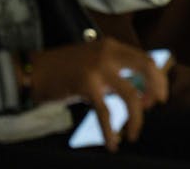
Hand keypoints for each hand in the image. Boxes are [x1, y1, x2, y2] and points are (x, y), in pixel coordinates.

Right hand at [25, 38, 166, 150]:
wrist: (32, 72)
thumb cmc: (62, 69)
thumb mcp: (94, 60)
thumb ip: (115, 70)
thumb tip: (139, 90)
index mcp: (112, 46)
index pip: (145, 58)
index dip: (155, 78)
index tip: (156, 95)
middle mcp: (109, 53)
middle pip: (147, 67)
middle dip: (157, 87)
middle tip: (157, 105)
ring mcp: (98, 69)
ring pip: (130, 94)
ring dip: (137, 116)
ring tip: (135, 132)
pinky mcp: (86, 86)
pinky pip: (105, 112)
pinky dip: (110, 131)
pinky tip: (112, 143)